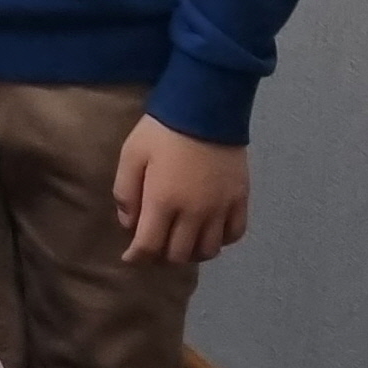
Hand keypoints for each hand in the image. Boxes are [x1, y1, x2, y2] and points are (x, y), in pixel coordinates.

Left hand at [114, 114, 249, 263]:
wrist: (205, 109)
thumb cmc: (161, 131)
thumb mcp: (131, 155)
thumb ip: (126, 192)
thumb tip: (129, 224)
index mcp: (163, 202)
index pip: (150, 245)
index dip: (137, 257)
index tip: (130, 259)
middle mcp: (194, 213)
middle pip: (179, 254)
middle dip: (162, 257)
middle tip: (154, 248)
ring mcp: (221, 208)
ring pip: (208, 250)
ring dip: (191, 253)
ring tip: (180, 243)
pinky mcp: (240, 199)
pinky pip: (235, 234)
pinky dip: (221, 241)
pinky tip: (209, 233)